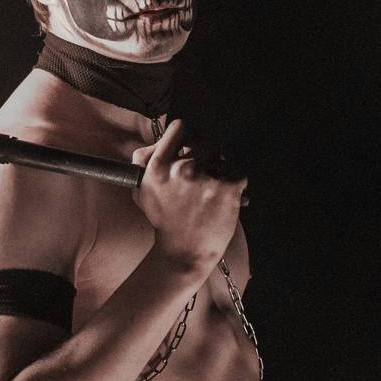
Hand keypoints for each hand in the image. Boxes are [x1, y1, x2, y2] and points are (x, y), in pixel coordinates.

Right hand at [132, 119, 245, 274]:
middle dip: (206, 157)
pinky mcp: (227, 188)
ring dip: (220, 171)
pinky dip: (235, 183)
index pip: (179, 128)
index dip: (186, 136)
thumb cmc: (165, 220)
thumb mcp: (142, 190)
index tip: (189, 146)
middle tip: (202, 178)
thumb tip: (159, 141)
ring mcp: (205, 178)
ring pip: (222, 158)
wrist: (184, 251)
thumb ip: (145, 161)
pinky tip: (223, 198)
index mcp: (157, 167)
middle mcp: (180, 169)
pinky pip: (238, 173)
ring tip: (210, 193)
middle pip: (204, 143)